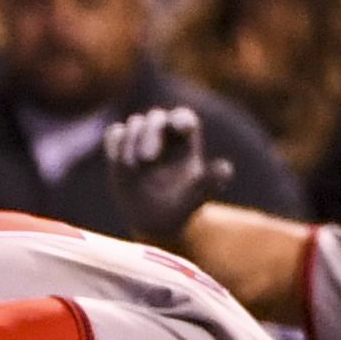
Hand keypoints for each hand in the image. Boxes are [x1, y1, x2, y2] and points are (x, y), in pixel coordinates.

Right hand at [101, 106, 231, 242]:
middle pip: (156, 117)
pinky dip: (116, 144)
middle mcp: (163, 134)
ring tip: (133, 168)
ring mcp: (140, 139)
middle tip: (148, 159)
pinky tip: (120, 163)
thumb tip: (225, 168)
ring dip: (132, 142)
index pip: (183, 118)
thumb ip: (210, 182)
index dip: (181, 120)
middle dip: (151, 134)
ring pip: (135, 123)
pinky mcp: (120, 147)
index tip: (179, 128)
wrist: (154, 221)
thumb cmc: (181, 207)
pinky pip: (115, 133)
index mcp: (185, 140)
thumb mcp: (197, 198)